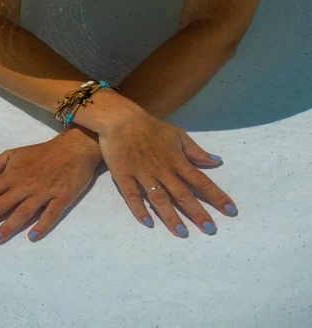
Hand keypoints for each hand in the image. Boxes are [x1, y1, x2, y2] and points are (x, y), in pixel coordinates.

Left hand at [0, 127, 101, 243]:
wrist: (74, 148)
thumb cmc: (41, 153)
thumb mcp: (13, 154)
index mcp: (12, 175)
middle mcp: (25, 185)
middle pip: (1, 204)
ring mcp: (43, 192)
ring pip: (24, 211)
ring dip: (9, 226)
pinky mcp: (61, 198)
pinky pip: (51, 213)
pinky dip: (43, 224)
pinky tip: (33, 236)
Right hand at [96, 108, 237, 236]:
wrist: (120, 119)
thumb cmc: (150, 127)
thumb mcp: (177, 134)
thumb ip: (195, 151)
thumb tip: (216, 161)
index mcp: (176, 160)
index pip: (200, 180)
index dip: (216, 196)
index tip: (231, 210)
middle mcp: (162, 169)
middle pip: (182, 193)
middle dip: (197, 212)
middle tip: (210, 230)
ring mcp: (142, 173)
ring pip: (159, 198)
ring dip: (171, 216)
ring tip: (182, 233)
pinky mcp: (124, 176)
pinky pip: (132, 195)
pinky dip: (139, 209)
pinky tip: (148, 223)